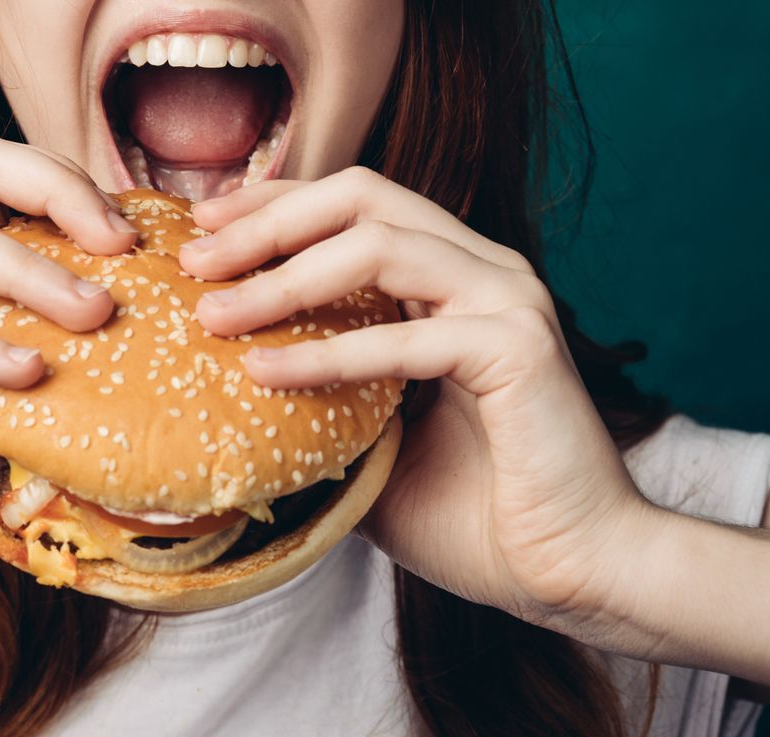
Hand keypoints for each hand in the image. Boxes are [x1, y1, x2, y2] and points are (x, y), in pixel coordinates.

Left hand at [179, 167, 668, 643]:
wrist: (575, 573)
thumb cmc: (481, 517)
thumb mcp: (373, 446)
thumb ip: (317, 404)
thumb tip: (220, 396)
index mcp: (457, 277)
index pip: (356, 203)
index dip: (275, 203)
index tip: (202, 226)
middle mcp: (486, 270)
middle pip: (363, 195)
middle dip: (269, 219)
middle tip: (195, 259)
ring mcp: (507, 300)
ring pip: (378, 245)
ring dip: (283, 276)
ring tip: (214, 314)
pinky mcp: (519, 347)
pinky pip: (403, 336)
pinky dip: (326, 352)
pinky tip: (265, 373)